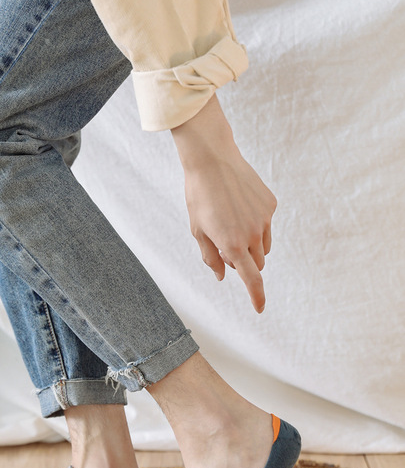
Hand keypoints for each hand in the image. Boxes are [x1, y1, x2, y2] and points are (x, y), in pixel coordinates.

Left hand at [171, 95, 276, 312]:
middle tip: (225, 244)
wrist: (212, 159)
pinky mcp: (270, 204)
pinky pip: (266, 223)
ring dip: (252, 244)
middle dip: (245, 262)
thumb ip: (210, 257)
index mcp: (233, 244)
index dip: (257, 297)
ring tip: (231, 222)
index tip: (260, 308)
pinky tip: (239, 204)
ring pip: (263, 245)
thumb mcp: (197, 230)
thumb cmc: (199, 196)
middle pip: (257, 263)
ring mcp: (264, 219)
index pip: (252, 279)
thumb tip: (222, 276)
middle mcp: (253, 234)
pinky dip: (256, 223)